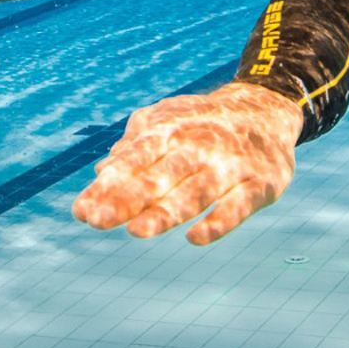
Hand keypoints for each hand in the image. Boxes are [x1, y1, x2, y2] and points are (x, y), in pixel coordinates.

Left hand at [74, 82, 302, 244]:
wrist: (265, 109)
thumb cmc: (201, 122)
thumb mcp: (166, 122)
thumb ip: (134, 147)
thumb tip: (101, 171)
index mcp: (171, 130)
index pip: (135, 158)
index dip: (108, 184)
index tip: (83, 211)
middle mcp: (198, 145)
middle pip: (160, 176)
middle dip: (128, 198)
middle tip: (98, 222)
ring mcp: (230, 165)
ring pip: (196, 191)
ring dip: (166, 211)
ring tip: (137, 231)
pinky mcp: (260, 184)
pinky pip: (239, 205)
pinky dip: (218, 222)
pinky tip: (195, 238)